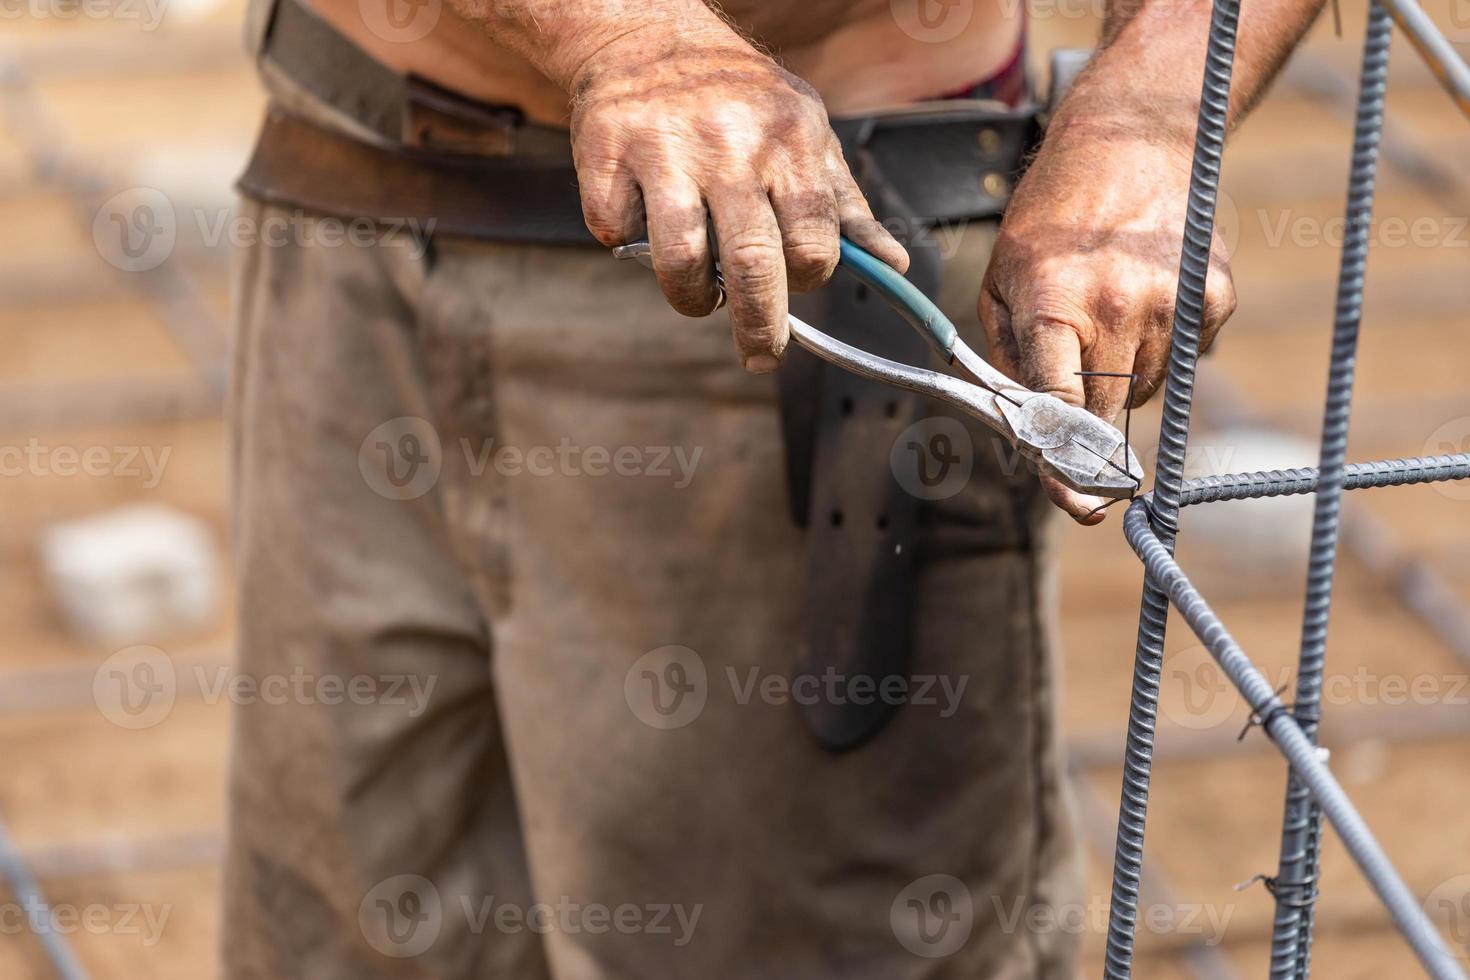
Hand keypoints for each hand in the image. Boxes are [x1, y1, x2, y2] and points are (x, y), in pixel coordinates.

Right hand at [569, 28, 907, 372]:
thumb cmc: (739, 96)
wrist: (649, 32)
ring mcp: (662, 148)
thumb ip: (845, 205)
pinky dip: (628, 244)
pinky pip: (616, 233)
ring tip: (697, 293)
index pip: (814, 242)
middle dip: (760, 327)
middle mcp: (728, 143)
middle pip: (752, 265)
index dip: (808, 279)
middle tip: (761, 354)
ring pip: (679, 263)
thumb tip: (896, 267)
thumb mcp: (806, 133)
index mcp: (789, 140)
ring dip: (690, 297)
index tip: (796, 284)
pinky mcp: (604, 154)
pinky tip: (643, 221)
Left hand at [979, 119, 1235, 522]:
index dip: (1061, 459)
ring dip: (1121, 382)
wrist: (1129, 143)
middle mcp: (1117, 305)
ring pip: (1144, 392)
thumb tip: (1023, 431)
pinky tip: (1144, 304)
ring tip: (1106, 323)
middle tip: (1076, 417)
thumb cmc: (1050, 218)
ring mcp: (1172, 303)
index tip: (1071, 498)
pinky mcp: (1213, 300)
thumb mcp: (1002, 279)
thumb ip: (1005, 358)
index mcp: (1053, 302)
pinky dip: (1161, 352)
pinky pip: (1183, 362)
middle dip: (1085, 427)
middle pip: (1103, 413)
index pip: (1058, 405)